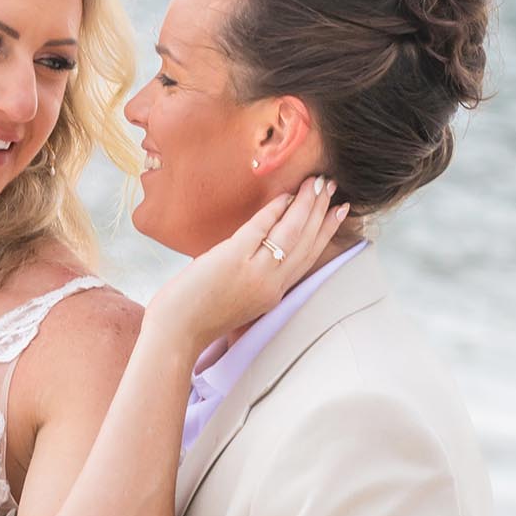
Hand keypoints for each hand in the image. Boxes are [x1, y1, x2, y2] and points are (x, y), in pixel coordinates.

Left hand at [143, 175, 348, 365]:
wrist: (176, 333)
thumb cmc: (197, 317)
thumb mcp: (237, 299)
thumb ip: (253, 275)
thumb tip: (257, 247)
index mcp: (272, 294)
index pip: (307, 258)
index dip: (325, 233)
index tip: (339, 211)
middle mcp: (270, 284)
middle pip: (306, 243)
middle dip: (322, 211)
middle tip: (331, 186)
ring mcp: (254, 272)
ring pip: (292, 233)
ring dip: (307, 205)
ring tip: (317, 182)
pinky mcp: (234, 259)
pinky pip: (262, 227)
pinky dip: (276, 209)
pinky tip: (284, 194)